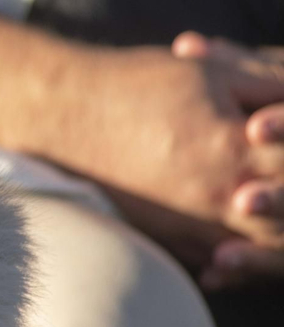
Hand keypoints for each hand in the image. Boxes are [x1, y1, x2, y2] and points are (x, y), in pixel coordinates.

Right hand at [21, 38, 283, 274]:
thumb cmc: (135, 84)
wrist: (65, 110)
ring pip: (255, 243)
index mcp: (237, 150)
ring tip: (269, 214)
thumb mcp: (211, 72)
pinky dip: (233, 253)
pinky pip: (213, 254)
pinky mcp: (164, 231)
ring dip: (270, 233)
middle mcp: (219, 194)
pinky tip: (238, 243)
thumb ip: (269, 85)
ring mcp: (191, 220)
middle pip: (280, 214)